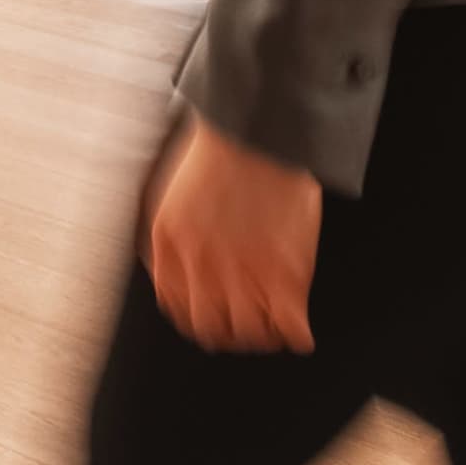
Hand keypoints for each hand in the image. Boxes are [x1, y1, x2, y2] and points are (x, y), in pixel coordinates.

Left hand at [143, 115, 320, 353]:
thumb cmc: (219, 151)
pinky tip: (299, 330)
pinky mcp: (286, 273)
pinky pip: (290, 329)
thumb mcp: (170, 194)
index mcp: (170, 244)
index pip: (176, 307)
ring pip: (250, 335)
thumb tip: (166, 276)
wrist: (259, 128)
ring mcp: (244, 272)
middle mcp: (202, 265)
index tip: (211, 319)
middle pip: (210, 328)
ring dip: (262, 335)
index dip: (195, 317)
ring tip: (273, 326)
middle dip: (228, 332)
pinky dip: (295, 335)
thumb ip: (166, 239)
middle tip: (245, 326)